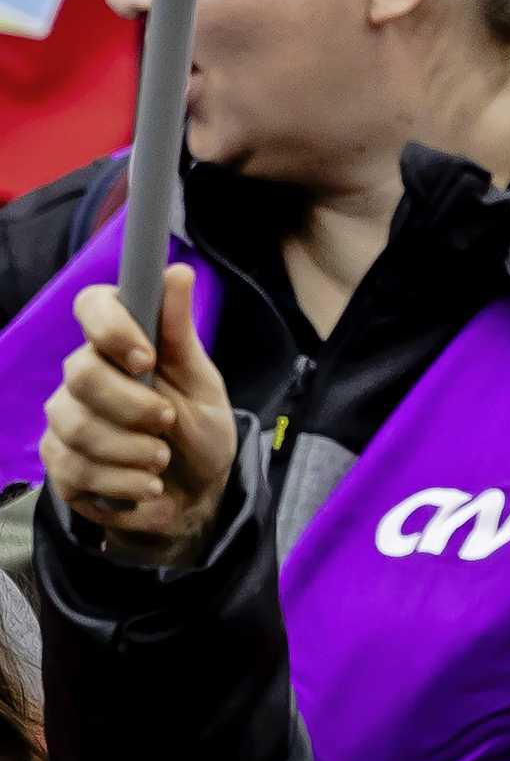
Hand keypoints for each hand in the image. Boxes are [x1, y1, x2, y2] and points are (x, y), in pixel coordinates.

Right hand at [39, 267, 234, 563]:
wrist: (195, 490)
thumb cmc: (198, 425)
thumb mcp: (200, 380)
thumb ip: (180, 332)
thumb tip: (178, 270)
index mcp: (121, 342)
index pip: (91, 305)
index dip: (112, 327)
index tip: (147, 358)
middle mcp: (83, 374)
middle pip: (80, 372)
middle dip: (133, 404)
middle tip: (167, 421)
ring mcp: (64, 419)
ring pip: (76, 426)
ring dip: (132, 449)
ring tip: (162, 458)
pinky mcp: (58, 463)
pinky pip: (75, 468)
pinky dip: (123, 480)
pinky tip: (148, 484)